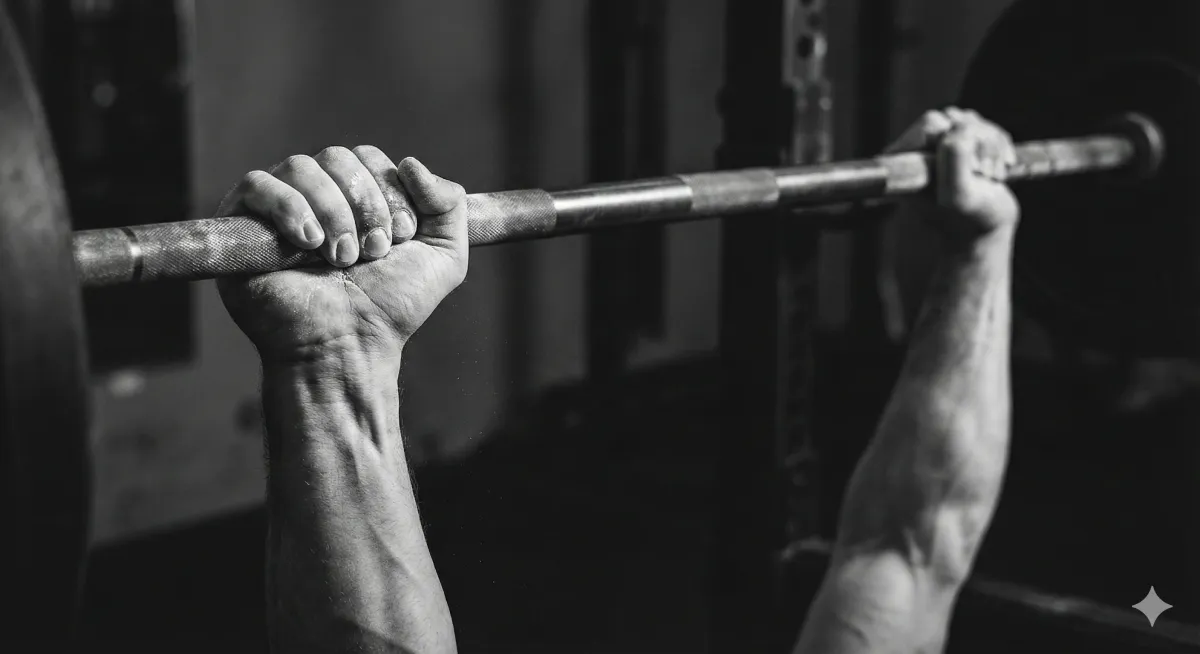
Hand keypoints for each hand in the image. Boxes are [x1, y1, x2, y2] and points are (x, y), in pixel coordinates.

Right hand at [215, 147, 468, 365]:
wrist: (348, 346)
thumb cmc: (390, 308)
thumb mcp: (444, 257)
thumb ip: (448, 204)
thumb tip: (411, 163)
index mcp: (357, 196)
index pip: (368, 158)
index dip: (389, 191)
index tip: (400, 238)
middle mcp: (316, 196)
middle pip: (336, 156)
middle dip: (364, 203)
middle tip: (372, 251)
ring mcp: (276, 209)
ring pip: (301, 167)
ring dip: (333, 212)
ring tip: (341, 258)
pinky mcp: (240, 224)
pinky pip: (258, 184)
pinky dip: (289, 207)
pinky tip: (309, 243)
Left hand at [886, 107, 1019, 241]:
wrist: (986, 229)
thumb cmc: (969, 218)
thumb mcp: (958, 195)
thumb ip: (954, 160)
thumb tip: (957, 128)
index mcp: (901, 161)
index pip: (931, 124)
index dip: (957, 141)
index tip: (970, 170)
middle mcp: (913, 150)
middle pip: (951, 117)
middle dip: (977, 142)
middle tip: (984, 173)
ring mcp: (936, 145)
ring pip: (969, 119)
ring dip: (991, 145)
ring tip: (991, 175)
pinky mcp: (957, 142)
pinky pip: (982, 124)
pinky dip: (998, 143)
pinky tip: (999, 168)